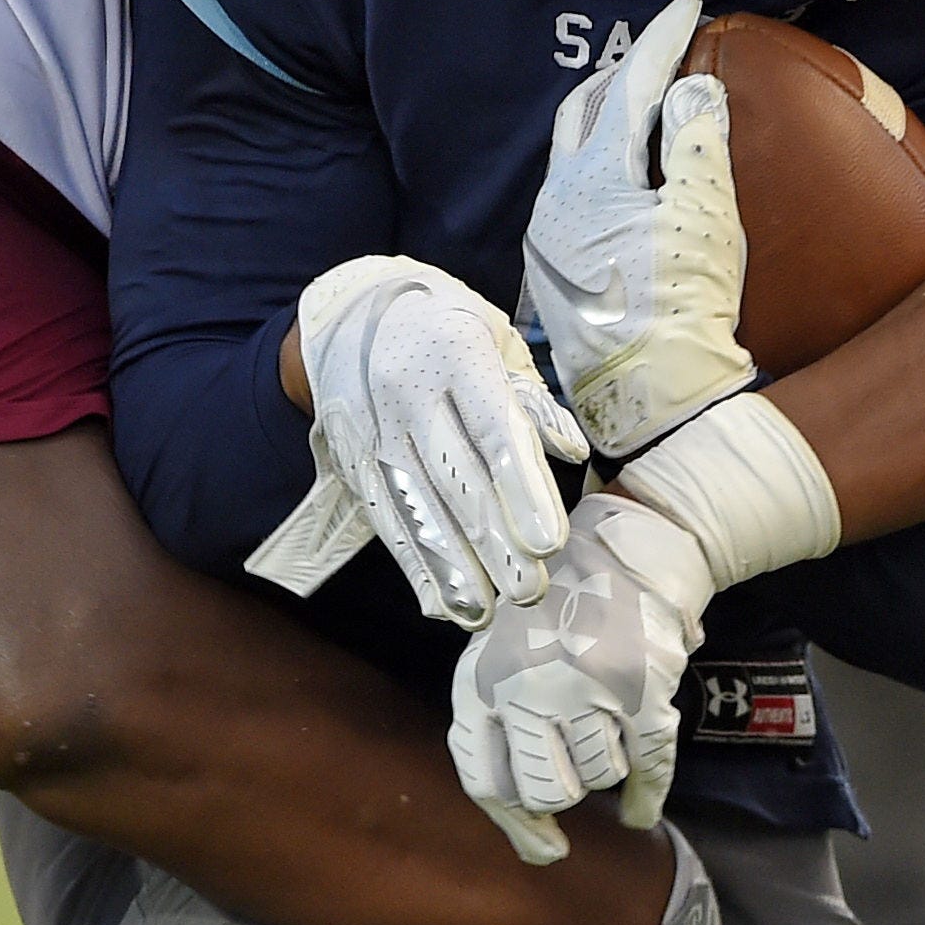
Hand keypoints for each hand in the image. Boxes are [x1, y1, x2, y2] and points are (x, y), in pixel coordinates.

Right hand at [266, 254, 589, 626]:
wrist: (359, 313)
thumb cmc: (453, 332)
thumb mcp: (499, 344)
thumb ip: (534, 402)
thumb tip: (573, 453)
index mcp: (454, 350)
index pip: (492, 426)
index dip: (521, 487)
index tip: (548, 542)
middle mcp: (405, 389)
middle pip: (454, 476)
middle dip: (493, 541)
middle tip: (529, 592)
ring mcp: (371, 427)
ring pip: (413, 505)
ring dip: (450, 565)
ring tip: (484, 612)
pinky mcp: (352, 459)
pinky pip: (384, 517)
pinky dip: (413, 563)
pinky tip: (440, 603)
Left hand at [448, 491, 715, 852]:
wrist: (627, 550)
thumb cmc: (555, 615)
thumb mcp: (497, 660)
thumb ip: (498, 733)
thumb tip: (533, 840)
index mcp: (481, 681)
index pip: (486, 782)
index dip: (516, 825)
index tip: (544, 846)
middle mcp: (526, 688)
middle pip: (544, 792)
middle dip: (565, 793)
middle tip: (576, 774)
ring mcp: (585, 688)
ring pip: (599, 777)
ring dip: (606, 765)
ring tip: (605, 724)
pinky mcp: (640, 688)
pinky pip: (648, 767)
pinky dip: (647, 798)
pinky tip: (640, 813)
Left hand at [521, 0, 753, 457]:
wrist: (656, 398)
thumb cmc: (685, 309)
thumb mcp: (705, 216)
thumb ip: (697, 141)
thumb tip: (690, 88)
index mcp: (589, 180)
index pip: (626, 89)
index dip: (660, 43)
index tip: (684, 8)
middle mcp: (554, 203)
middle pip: (581, 112)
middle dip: (620, 75)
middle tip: (661, 54)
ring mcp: (549, 240)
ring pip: (571, 153)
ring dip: (606, 120)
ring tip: (646, 105)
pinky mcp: (556, 272)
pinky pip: (573, 193)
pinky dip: (602, 164)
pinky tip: (628, 172)